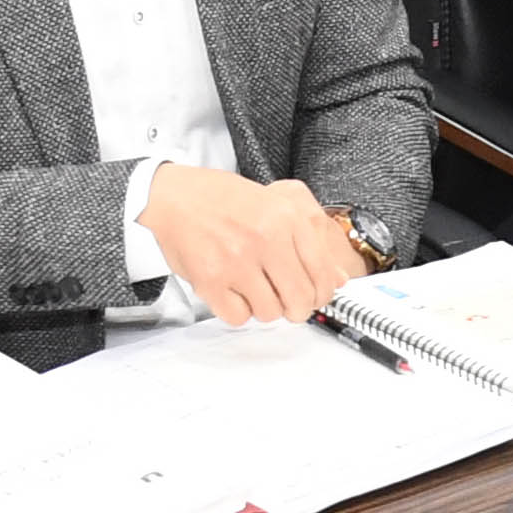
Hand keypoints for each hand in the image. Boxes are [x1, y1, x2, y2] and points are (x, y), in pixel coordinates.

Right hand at [138, 165, 367, 326]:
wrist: (173, 196)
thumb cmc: (222, 200)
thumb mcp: (274, 206)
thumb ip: (309, 242)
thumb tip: (340, 279)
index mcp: (286, 218)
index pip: (323, 273)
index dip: (323, 294)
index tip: (314, 296)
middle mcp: (265, 239)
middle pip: (301, 300)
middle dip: (297, 308)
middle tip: (287, 302)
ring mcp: (237, 261)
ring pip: (270, 313)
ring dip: (265, 308)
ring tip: (254, 289)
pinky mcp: (211, 280)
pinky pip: (238, 316)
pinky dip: (238, 311)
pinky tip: (234, 292)